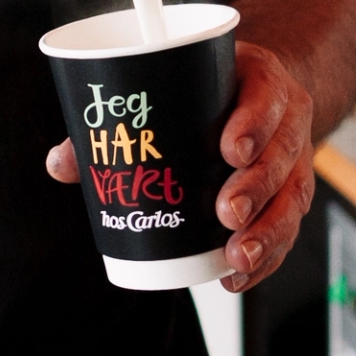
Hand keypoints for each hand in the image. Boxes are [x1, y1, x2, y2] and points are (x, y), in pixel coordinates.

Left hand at [43, 40, 315, 291]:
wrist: (261, 93)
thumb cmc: (210, 91)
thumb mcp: (175, 87)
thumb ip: (117, 123)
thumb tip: (61, 164)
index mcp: (260, 80)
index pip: (267, 95)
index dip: (254, 122)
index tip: (229, 149)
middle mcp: (285, 119)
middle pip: (282, 153)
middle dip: (256, 187)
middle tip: (227, 213)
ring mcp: (294, 158)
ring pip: (292, 196)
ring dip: (267, 231)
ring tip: (236, 256)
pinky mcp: (292, 192)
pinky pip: (289, 227)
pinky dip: (267, 257)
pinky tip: (237, 275)